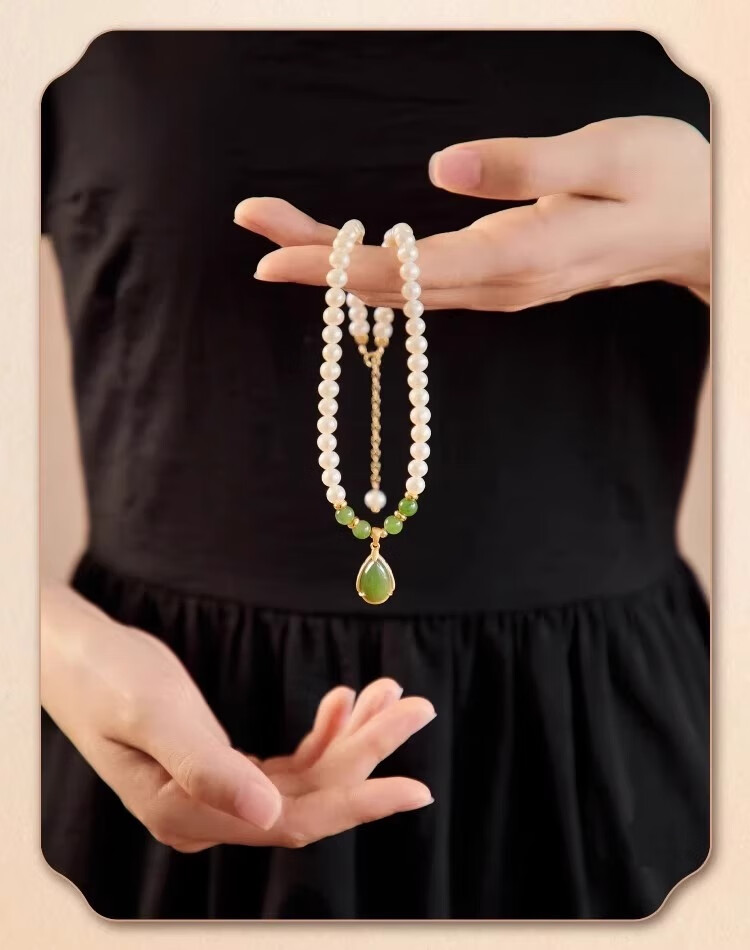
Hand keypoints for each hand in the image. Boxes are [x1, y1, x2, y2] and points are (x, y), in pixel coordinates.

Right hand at [42, 585, 434, 852]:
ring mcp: (217, 793)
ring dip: (350, 737)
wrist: (76, 654)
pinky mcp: (221, 767)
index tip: (416, 784)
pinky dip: (322, 732)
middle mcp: (207, 814)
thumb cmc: (107, 677)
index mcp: (189, 814)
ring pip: (305, 777)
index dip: (360, 803)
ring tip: (388, 692)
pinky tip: (342, 701)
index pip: (295, 821)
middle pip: (311, 796)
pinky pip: (288, 762)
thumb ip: (208, 767)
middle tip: (415, 705)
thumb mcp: (155, 714)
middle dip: (368, 753)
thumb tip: (269, 813)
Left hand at [235, 115, 708, 308]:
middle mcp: (499, 285)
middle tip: (249, 226)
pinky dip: (374, 269)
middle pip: (389, 287)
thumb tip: (440, 170)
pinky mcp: (500, 277)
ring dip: (334, 265)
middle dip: (314, 261)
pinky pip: (423, 283)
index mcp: (518, 258)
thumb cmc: (664, 183)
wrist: (700, 227)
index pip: (405, 271)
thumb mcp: (606, 158)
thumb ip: (525, 165)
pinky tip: (342, 255)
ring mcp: (499, 288)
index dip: (332, 265)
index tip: (269, 256)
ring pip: (401, 288)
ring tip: (275, 235)